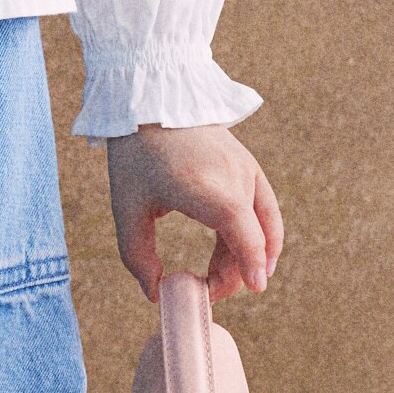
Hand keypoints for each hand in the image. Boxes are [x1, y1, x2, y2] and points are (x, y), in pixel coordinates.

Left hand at [106, 123, 281, 306]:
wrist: (154, 100)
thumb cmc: (137, 154)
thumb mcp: (127, 207)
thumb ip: (137, 256)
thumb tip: (155, 292)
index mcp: (206, 188)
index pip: (244, 235)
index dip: (250, 265)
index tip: (255, 289)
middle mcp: (235, 178)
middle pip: (252, 239)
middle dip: (235, 274)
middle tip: (205, 292)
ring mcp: (247, 170)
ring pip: (262, 227)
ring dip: (247, 258)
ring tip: (219, 278)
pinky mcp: (250, 166)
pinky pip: (266, 209)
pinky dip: (263, 236)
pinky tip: (255, 258)